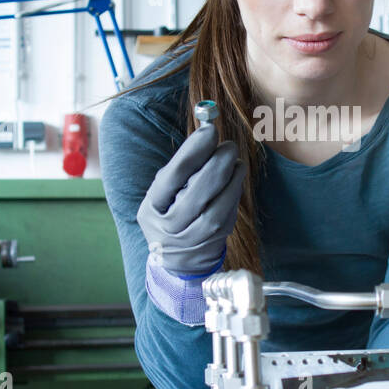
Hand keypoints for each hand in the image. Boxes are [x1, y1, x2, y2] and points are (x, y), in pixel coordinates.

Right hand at [136, 124, 245, 277]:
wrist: (177, 258)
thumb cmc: (172, 210)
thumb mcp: (166, 191)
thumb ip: (183, 166)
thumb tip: (207, 131)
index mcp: (152, 208)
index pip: (172, 177)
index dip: (193, 151)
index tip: (209, 130)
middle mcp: (168, 228)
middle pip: (195, 195)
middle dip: (216, 166)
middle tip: (229, 146)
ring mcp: (190, 242)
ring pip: (215, 211)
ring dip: (231, 182)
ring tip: (237, 163)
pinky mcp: (211, 247)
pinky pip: (226, 218)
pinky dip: (234, 196)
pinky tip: (236, 181)